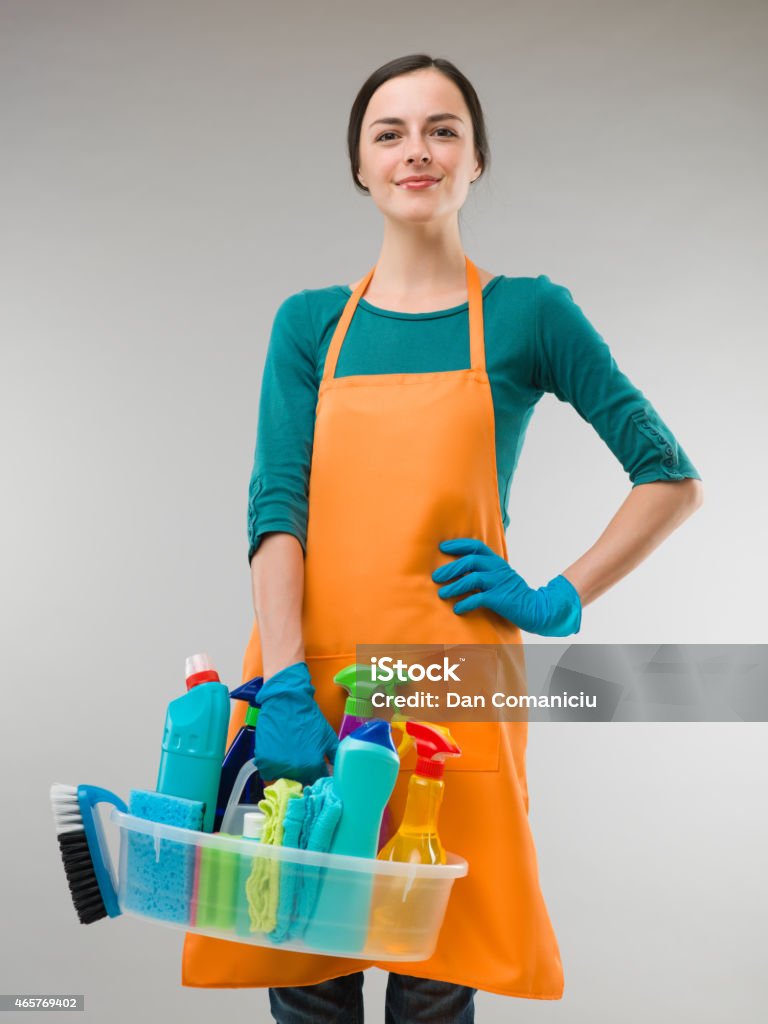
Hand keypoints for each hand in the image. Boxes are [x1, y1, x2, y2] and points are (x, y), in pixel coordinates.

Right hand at [254, 661, 338, 785]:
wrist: (286, 701)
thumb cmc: (309, 717)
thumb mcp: (328, 736)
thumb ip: (335, 756)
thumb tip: (339, 771)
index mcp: (313, 765)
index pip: (318, 782)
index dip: (319, 778)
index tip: (317, 773)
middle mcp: (295, 770)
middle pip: (302, 783)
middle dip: (304, 777)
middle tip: (303, 766)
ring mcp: (278, 766)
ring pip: (285, 780)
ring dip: (288, 774)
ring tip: (291, 760)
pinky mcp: (264, 761)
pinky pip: (269, 775)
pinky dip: (272, 770)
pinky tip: (278, 758)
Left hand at [431, 538, 581, 636]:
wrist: (535, 608)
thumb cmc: (512, 593)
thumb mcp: (499, 576)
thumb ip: (484, 570)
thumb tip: (459, 568)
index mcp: (496, 561)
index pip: (476, 546)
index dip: (458, 544)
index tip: (442, 547)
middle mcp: (497, 569)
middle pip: (470, 561)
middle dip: (450, 568)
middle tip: (436, 576)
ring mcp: (499, 583)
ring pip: (472, 578)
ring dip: (454, 586)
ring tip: (442, 593)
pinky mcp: (500, 598)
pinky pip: (479, 598)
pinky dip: (465, 603)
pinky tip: (457, 609)